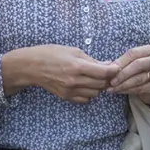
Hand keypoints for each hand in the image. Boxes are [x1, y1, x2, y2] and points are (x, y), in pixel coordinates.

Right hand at [2, 45, 120, 104]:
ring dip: (99, 86)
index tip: (117, 67)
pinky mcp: (66, 97)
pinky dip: (90, 93)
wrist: (32, 66)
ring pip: (95, 93)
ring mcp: (70, 91)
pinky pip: (85, 99)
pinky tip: (86, 85)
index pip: (103, 73)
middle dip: (108, 78)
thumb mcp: (73, 51)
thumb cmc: (51, 54)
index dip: (113, 70)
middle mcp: (75, 81)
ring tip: (96, 77)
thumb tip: (108, 65)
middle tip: (108, 71)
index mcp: (77, 67)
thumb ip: (91, 60)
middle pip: (101, 84)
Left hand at [107, 45, 149, 109]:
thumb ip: (124, 62)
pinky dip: (128, 90)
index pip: (134, 53)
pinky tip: (119, 91)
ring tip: (112, 88)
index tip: (110, 69)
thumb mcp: (134, 60)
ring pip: (138, 79)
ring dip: (123, 84)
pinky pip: (140, 88)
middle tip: (111, 81)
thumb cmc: (140, 68)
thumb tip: (110, 67)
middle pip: (137, 65)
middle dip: (122, 74)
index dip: (121, 61)